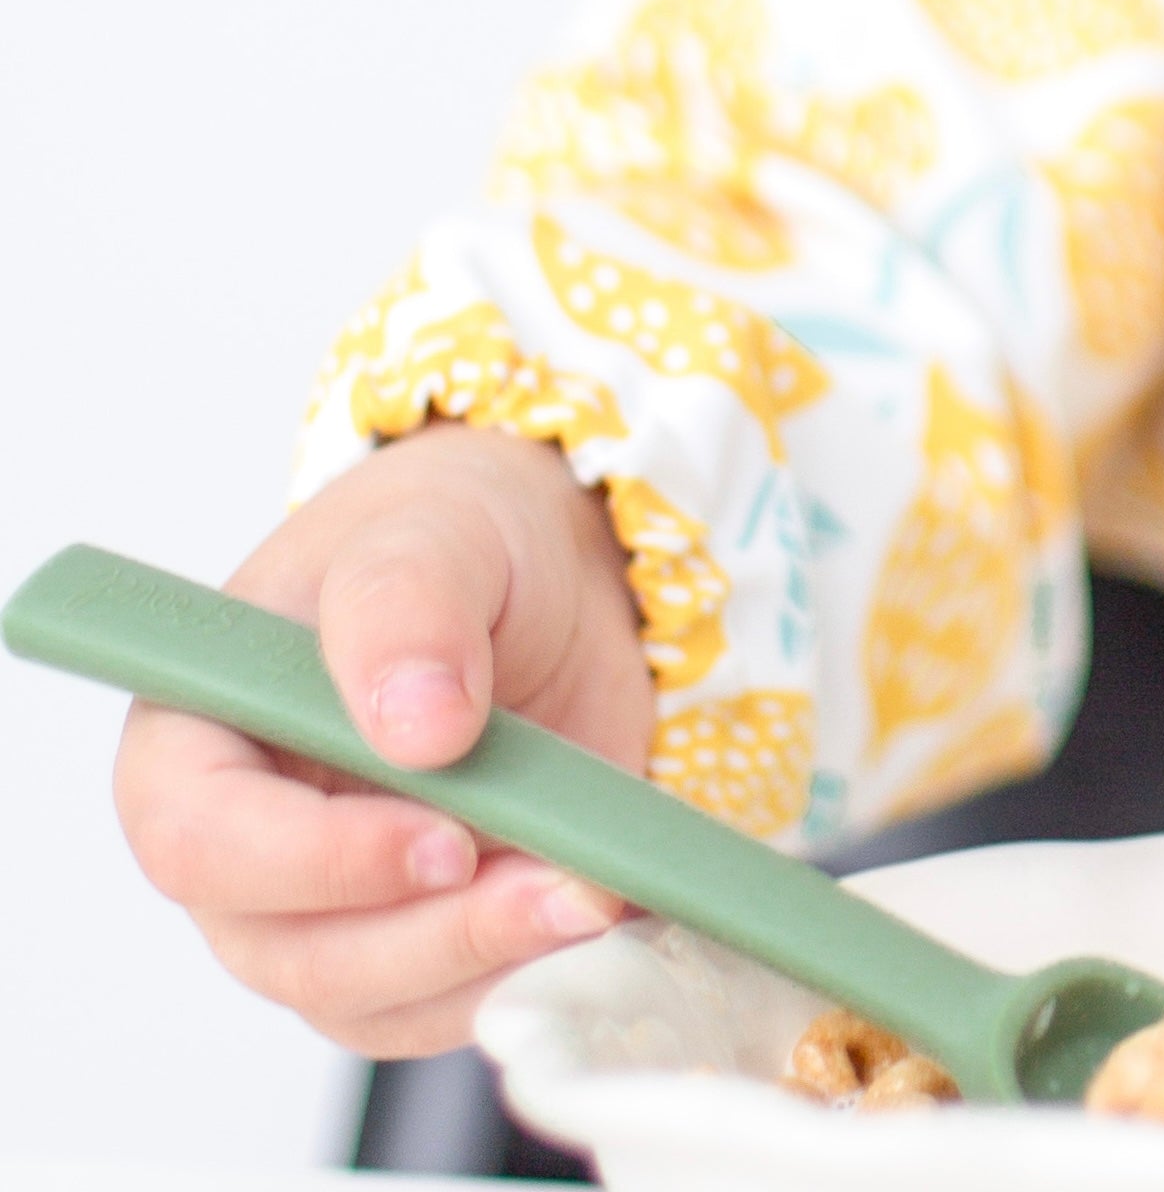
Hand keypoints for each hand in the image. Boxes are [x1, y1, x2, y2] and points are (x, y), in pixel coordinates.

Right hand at [114, 420, 654, 1055]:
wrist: (552, 567)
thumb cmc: (457, 535)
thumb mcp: (433, 527)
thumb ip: (406, 603)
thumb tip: (416, 726)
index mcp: (195, 738)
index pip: (199, 840)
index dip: (311, 861)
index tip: (441, 840)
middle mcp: (245, 845)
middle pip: (292, 951)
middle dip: (430, 934)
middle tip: (559, 886)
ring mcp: (327, 905)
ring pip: (373, 997)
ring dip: (488, 962)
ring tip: (600, 893)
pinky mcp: (417, 933)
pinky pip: (447, 1000)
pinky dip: (527, 971)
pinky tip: (605, 907)